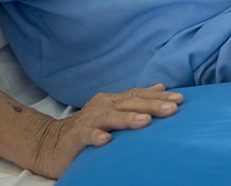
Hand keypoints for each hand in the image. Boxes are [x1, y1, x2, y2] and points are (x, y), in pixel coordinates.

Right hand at [32, 84, 181, 178]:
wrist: (50, 143)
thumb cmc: (90, 127)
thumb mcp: (115, 111)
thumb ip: (136, 99)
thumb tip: (161, 86)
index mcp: (113, 100)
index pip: (139, 95)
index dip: (159, 97)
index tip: (180, 99)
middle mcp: (102, 106)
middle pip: (129, 103)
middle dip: (152, 105)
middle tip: (172, 109)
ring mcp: (88, 121)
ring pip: (110, 117)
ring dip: (128, 119)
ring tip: (145, 121)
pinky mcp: (75, 137)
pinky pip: (86, 136)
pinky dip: (96, 136)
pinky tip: (107, 141)